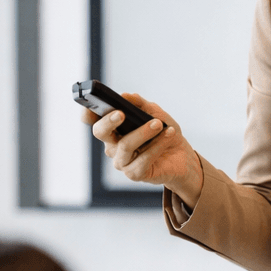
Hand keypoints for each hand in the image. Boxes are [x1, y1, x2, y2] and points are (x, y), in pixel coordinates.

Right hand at [81, 92, 203, 206]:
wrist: (183, 156)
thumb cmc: (165, 133)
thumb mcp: (155, 113)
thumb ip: (140, 104)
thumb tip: (126, 96)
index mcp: (113, 129)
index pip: (92, 120)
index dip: (88, 111)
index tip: (93, 102)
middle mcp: (112, 145)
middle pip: (100, 132)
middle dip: (108, 121)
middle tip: (122, 113)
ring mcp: (122, 161)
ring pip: (125, 145)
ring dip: (143, 132)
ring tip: (159, 124)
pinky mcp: (134, 174)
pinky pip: (142, 159)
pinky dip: (157, 145)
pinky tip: (169, 135)